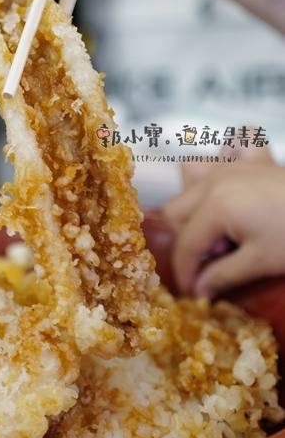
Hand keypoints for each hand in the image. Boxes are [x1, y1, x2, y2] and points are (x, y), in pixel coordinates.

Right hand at [164, 160, 284, 298]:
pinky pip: (232, 143)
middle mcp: (215, 180)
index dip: (185, 272)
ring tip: (217, 225)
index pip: (185, 243)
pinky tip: (236, 179)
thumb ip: (222, 276)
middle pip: (177, 210)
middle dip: (188, 239)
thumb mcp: (259, 263)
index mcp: (215, 206)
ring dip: (195, 199)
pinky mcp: (255, 158)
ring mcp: (234, 164)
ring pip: (191, 175)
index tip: (194, 293)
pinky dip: (228, 156)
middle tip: (214, 261)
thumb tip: (198, 292)